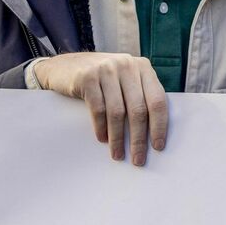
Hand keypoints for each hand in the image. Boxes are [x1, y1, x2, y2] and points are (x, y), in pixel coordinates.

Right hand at [34, 52, 167, 165]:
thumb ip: (140, 95)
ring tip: (118, 155)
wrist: (65, 65)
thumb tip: (154, 131)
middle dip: (139, 138)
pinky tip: (102, 139)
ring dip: (118, 138)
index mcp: (143, 67)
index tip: (158, 146)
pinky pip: (98, 109)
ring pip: (117, 111)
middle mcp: (127, 65)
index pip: (157, 99)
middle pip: (138, 108)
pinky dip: (101, 127)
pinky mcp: (88, 77)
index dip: (159, 125)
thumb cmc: (102, 79)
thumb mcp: (125, 79)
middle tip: (138, 159)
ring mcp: (107, 69)